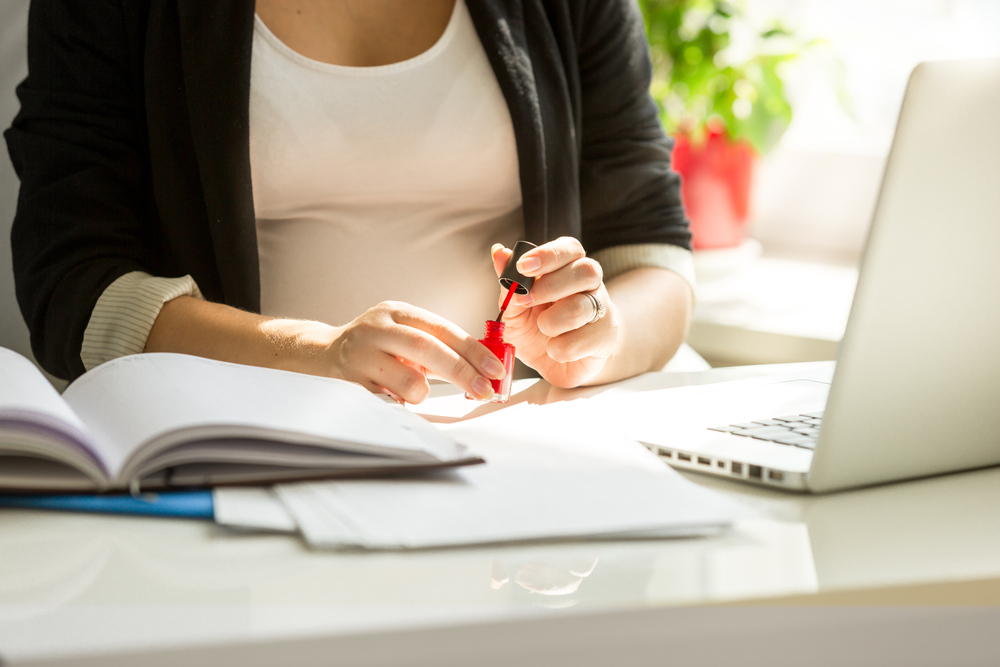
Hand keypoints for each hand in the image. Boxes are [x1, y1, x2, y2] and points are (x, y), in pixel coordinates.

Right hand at [319, 301, 505, 403]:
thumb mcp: (404, 333)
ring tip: (413, 390)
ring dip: (422, 392)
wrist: (323, 355)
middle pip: (427, 349)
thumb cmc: (376, 347)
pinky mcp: (351, 383)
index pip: (442, 328)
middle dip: (461, 372)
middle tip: (483, 389)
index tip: (494, 369)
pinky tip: (391, 395)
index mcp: (397, 313)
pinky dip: (400, 403)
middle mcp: (377, 328)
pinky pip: (390, 401)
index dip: (472, 350)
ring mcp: (361, 355)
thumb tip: (483, 366)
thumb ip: (438, 344)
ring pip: (409, 381)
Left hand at [491, 237, 618, 387]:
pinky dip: (560, 349)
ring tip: (542, 329)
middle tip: (527, 301)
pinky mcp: (606, 336)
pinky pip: (583, 339)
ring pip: (581, 307)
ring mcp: (602, 310)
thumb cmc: (537, 331)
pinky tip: (555, 349)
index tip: (523, 266)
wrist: (557, 365)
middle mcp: (589, 285)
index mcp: (567, 269)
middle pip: (585, 271)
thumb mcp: (515, 309)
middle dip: (550, 286)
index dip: (548, 254)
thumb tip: (499, 253)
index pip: (569, 248)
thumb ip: (509, 283)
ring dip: (551, 322)